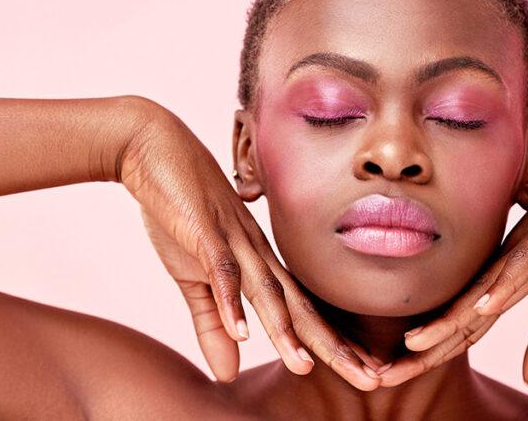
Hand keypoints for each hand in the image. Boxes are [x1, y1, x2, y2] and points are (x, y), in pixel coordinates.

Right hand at [118, 99, 379, 389]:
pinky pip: (222, 270)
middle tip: (372, 379)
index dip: (335, 345)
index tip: (369, 373)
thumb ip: (212, 323)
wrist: (154, 149)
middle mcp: (258, 255)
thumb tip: (228, 372)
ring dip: (286, 331)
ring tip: (306, 366)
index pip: (305, 313)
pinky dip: (231, 301)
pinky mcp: (205, 232)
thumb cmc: (180, 210)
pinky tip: (242, 332)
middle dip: (335, 348)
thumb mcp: (193, 277)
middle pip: (301, 308)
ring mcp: (234, 241)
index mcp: (260, 264)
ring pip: (267, 292)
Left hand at [378, 107, 527, 386]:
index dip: (430, 354)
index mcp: (503, 278)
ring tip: (414, 347)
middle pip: (457, 315)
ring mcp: (525, 249)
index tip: (394, 378)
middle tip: (380, 378)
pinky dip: (503, 287)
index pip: (461, 326)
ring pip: (479, 291)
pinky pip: (523, 263)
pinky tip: (483, 306)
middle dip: (420, 349)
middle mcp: (503, 265)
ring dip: (448, 321)